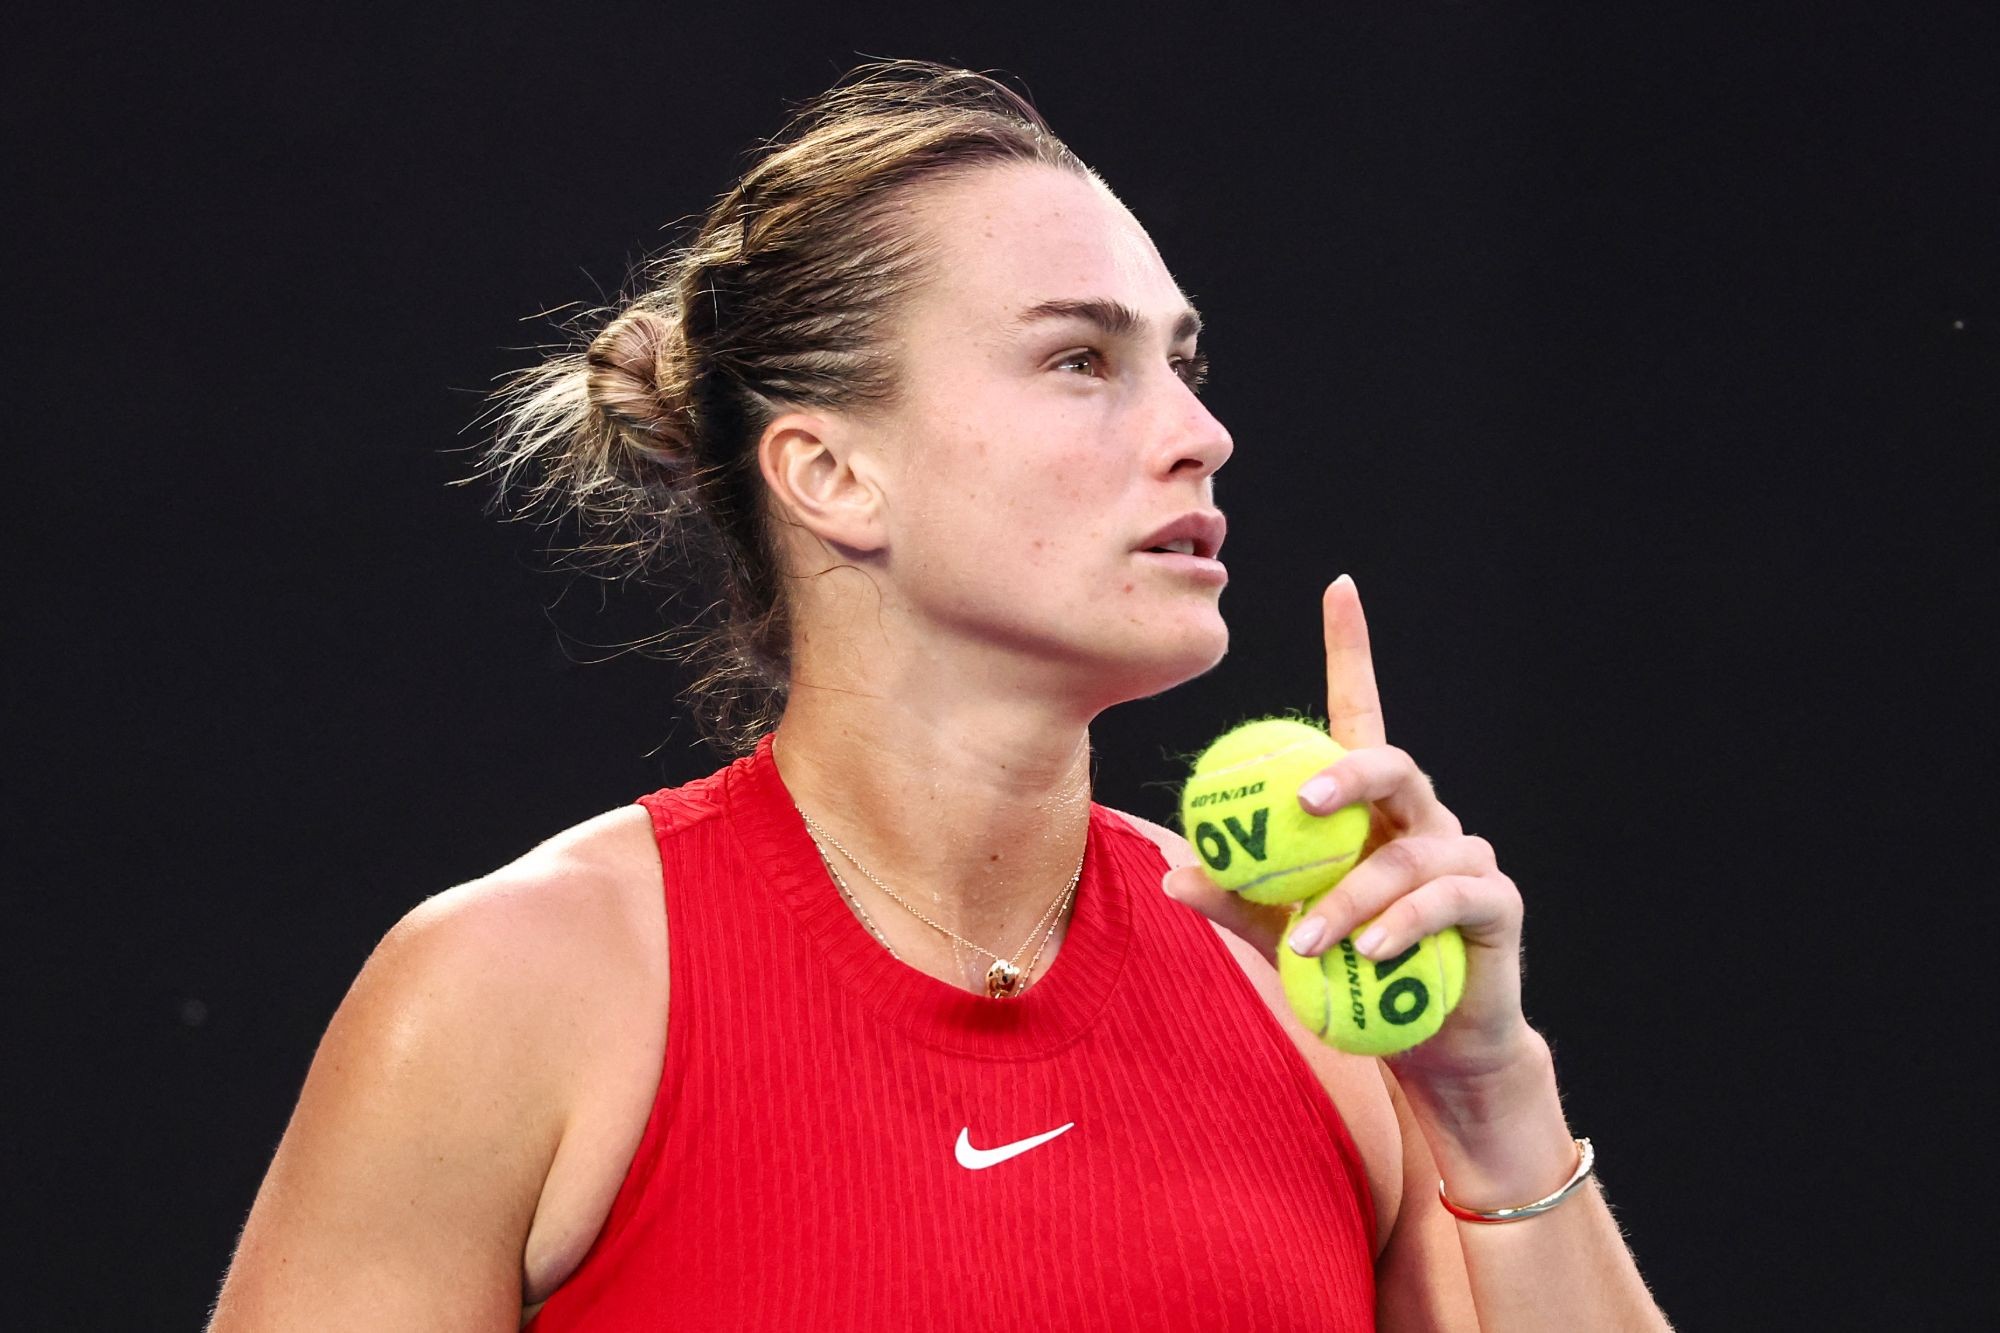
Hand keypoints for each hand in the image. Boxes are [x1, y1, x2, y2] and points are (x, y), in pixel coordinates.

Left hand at [1163, 574, 1534, 1077]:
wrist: (1429, 1048)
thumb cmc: (1350, 976)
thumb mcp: (1280, 936)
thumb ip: (1239, 900)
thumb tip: (1171, 872)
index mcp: (1369, 807)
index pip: (1361, 711)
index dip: (1352, 648)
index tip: (1339, 588)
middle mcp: (1420, 817)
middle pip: (1390, 764)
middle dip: (1346, 773)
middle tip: (1301, 801)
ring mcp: (1464, 855)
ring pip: (1408, 851)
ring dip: (1352, 896)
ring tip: (1308, 940)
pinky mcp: (1494, 901)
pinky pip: (1448, 899)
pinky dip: (1403, 924)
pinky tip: (1371, 951)